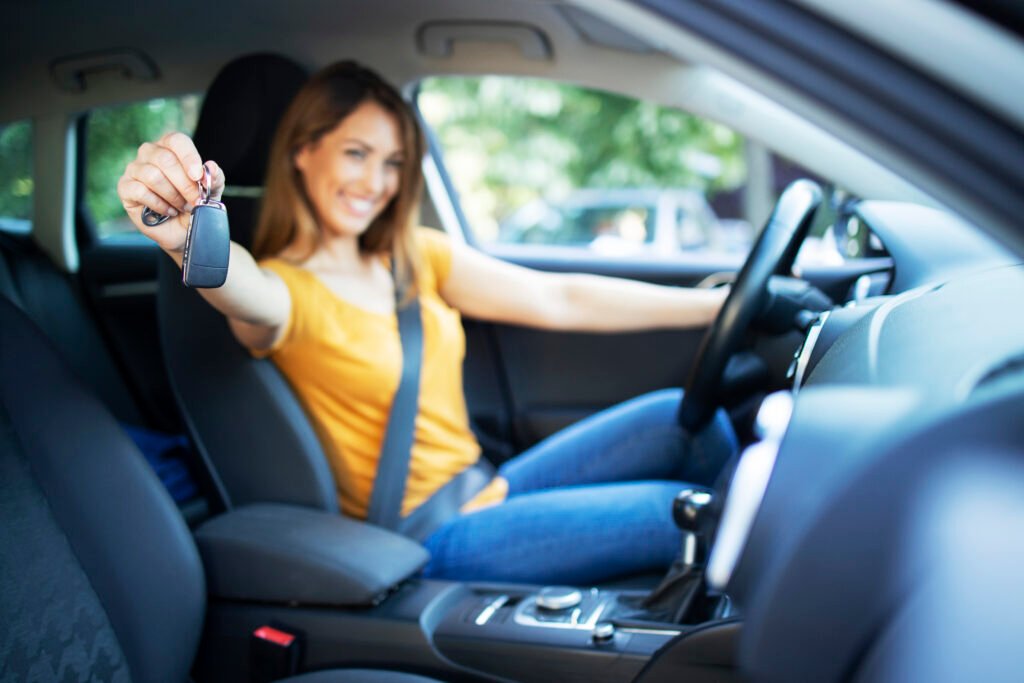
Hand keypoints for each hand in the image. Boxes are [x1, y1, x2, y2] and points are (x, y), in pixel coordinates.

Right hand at [116, 132, 225, 252]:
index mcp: (171, 147)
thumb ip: (214, 178)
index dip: (189, 157)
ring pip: (152, 175)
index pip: (176, 140)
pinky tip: (168, 211)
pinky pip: (140, 191)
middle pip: (165, 159)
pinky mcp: (125, 187)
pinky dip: (158, 204)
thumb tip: (210, 167)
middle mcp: (150, 153)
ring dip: (172, 195)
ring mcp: (134, 169)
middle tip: (195, 200)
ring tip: (181, 206)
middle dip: (185, 184)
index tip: (198, 177)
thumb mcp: (211, 191)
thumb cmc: (194, 204)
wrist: (183, 230)